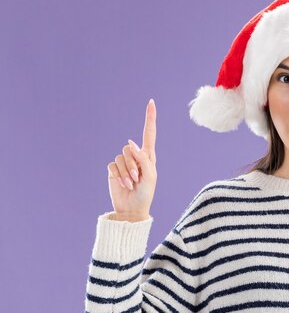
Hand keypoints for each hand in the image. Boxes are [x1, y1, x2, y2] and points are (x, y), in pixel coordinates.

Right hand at [106, 99, 157, 219]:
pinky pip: (112, 165)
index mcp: (148, 156)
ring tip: (131, 184)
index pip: (149, 134)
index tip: (151, 103)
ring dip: (126, 172)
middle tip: (137, 179)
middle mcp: (135, 156)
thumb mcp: (150, 177)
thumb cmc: (145, 194)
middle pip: (130, 149)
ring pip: (121, 157)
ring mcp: (123, 162)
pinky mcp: (113, 169)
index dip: (150, 118)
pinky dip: (118, 175)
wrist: (132, 208)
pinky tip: (123, 184)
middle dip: (133, 165)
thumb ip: (143, 159)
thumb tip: (130, 143)